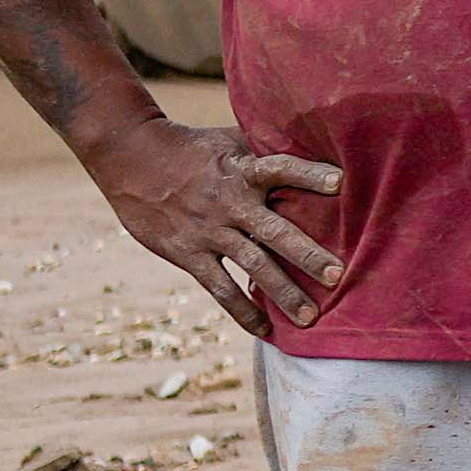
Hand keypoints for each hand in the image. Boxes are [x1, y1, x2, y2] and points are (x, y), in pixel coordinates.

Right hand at [83, 119, 343, 334]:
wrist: (131, 157)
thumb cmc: (195, 148)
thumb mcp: (232, 141)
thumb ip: (269, 149)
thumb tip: (318, 145)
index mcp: (243, 172)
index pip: (281, 168)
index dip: (308, 174)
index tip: (339, 183)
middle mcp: (230, 203)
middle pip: (274, 231)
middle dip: (306, 254)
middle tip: (336, 276)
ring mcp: (209, 231)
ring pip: (252, 265)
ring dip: (283, 293)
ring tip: (311, 318)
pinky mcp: (188, 254)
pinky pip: (220, 287)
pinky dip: (243, 310)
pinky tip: (266, 329)